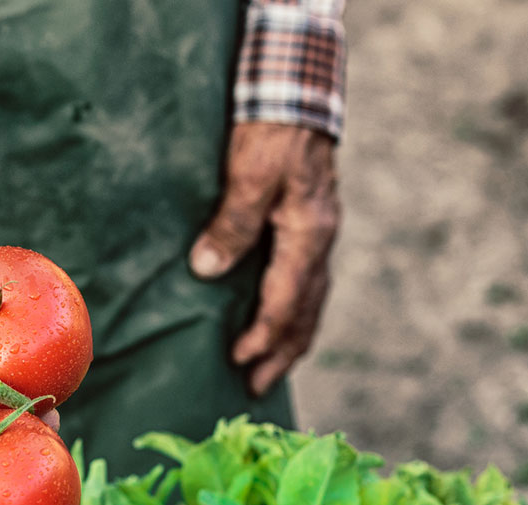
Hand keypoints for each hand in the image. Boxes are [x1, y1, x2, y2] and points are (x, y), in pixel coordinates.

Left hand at [190, 124, 339, 395]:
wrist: (296, 93)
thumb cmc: (272, 131)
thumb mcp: (249, 173)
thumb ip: (232, 222)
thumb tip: (207, 270)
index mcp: (308, 234)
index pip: (287, 302)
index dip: (263, 336)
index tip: (239, 360)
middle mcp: (320, 241)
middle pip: (306, 313)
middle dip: (282, 354)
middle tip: (256, 387)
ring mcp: (319, 236)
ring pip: (311, 303)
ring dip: (291, 340)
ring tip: (270, 369)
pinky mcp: (309, 229)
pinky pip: (307, 285)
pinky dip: (295, 313)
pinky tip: (279, 324)